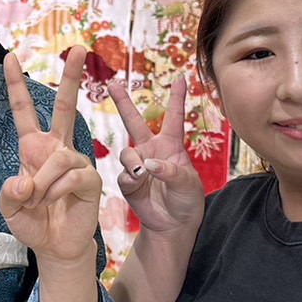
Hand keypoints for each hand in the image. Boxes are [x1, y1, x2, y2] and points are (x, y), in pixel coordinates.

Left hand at [0, 48, 102, 265]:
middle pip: (63, 106)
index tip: (9, 56)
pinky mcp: (90, 179)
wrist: (55, 247)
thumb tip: (26, 180)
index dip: (15, 84)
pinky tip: (56, 202)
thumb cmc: (33, 223)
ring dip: (42, 184)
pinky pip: (72, 176)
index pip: (23, 109)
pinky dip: (57, 191)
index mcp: (33, 147)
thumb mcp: (9, 208)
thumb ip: (9, 193)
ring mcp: (75, 162)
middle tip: (78, 47)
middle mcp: (56, 148)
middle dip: (71, 77)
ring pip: (59, 158)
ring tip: (38, 201)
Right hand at [106, 77, 203, 235]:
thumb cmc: (187, 201)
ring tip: (141, 173)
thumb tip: (148, 165)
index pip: (174, 117)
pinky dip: (131, 178)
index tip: (180, 76)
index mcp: (171, 146)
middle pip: (134, 122)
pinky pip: (124, 175)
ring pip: (126, 153)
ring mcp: (138, 166)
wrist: (173, 225)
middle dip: (123, 102)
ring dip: (133, 161)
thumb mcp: (188, 184)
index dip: (177, 97)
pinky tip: (139, 183)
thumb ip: (170, 171)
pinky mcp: (128, 182)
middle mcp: (151, 151)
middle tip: (113, 84)